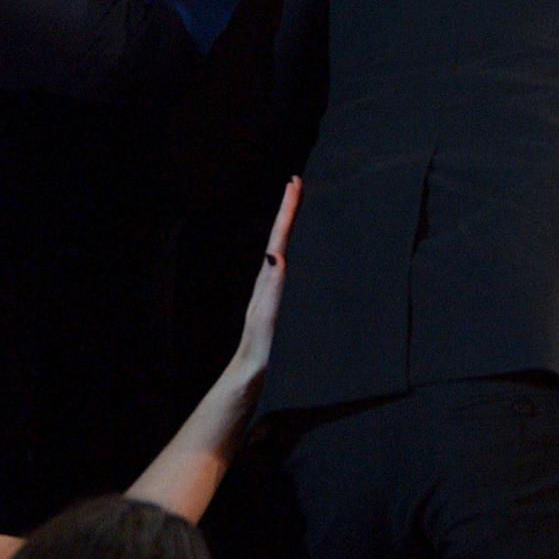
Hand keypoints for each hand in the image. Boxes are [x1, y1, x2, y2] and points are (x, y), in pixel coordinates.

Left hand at [226, 177, 301, 385]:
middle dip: (290, 210)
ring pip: (287, 249)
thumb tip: (276, 254)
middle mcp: (271, 279)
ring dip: (294, 226)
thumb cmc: (261, 349)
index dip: (288, 210)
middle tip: (299, 184)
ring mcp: (276, 289)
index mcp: (268, 278)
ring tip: (303, 206)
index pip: (279, 236)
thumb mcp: (267, 318)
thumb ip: (271, 288)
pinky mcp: (283, 300)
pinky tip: (305, 249)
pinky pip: (295, 265)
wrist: (253, 374)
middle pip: (282, 236)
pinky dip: (300, 248)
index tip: (294, 183)